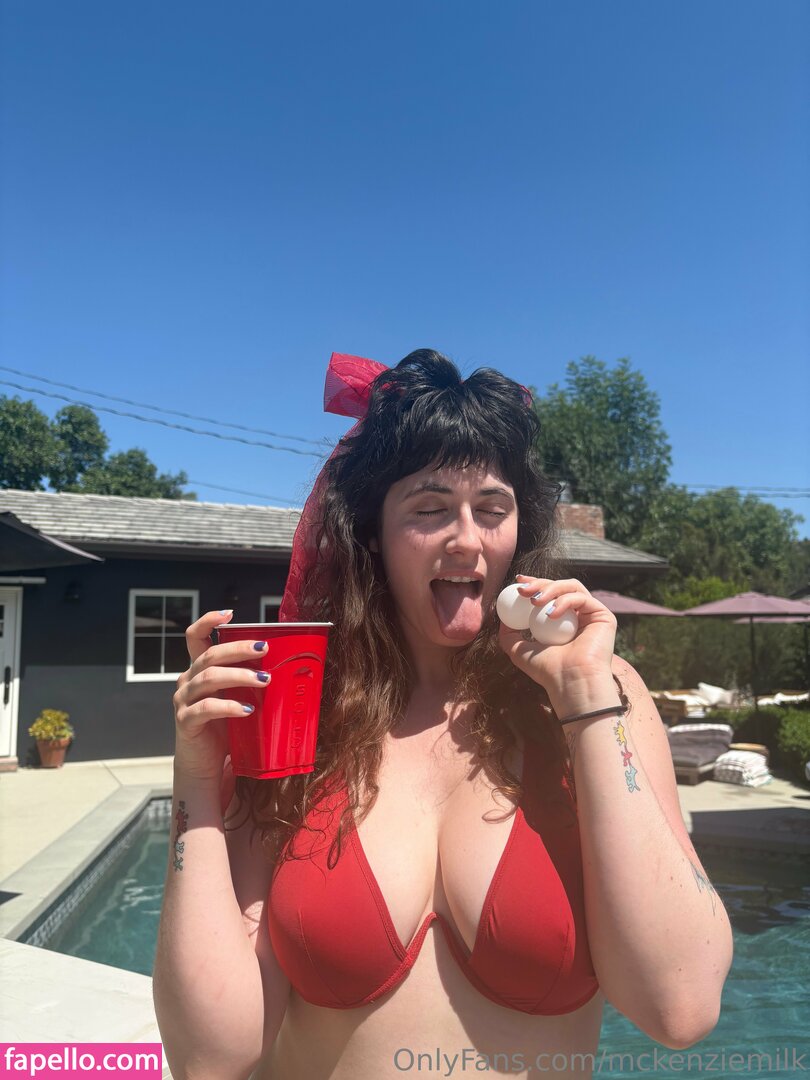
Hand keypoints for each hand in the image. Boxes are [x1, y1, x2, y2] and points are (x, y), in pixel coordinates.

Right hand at [172, 610, 271, 783]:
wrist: (206, 767)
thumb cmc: (227, 730)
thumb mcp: (237, 698)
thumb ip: (249, 682)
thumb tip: (290, 667)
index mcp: (198, 670)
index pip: (195, 637)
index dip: (208, 620)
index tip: (229, 613)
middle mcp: (187, 680)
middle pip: (209, 655)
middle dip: (239, 649)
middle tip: (265, 649)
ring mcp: (183, 701)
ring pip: (209, 678)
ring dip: (239, 676)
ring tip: (264, 680)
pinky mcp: (185, 722)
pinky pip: (206, 709)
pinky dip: (229, 706)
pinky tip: (247, 709)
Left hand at [497, 576, 616, 693]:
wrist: (571, 683)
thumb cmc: (547, 671)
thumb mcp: (519, 651)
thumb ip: (509, 634)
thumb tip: (502, 617)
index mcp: (562, 622)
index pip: (549, 595)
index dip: (535, 584)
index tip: (518, 583)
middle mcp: (578, 616)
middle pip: (560, 586)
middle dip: (539, 583)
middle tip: (522, 590)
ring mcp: (592, 615)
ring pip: (572, 587)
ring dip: (550, 589)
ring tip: (535, 602)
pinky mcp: (604, 616)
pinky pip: (582, 598)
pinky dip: (564, 601)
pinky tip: (551, 615)